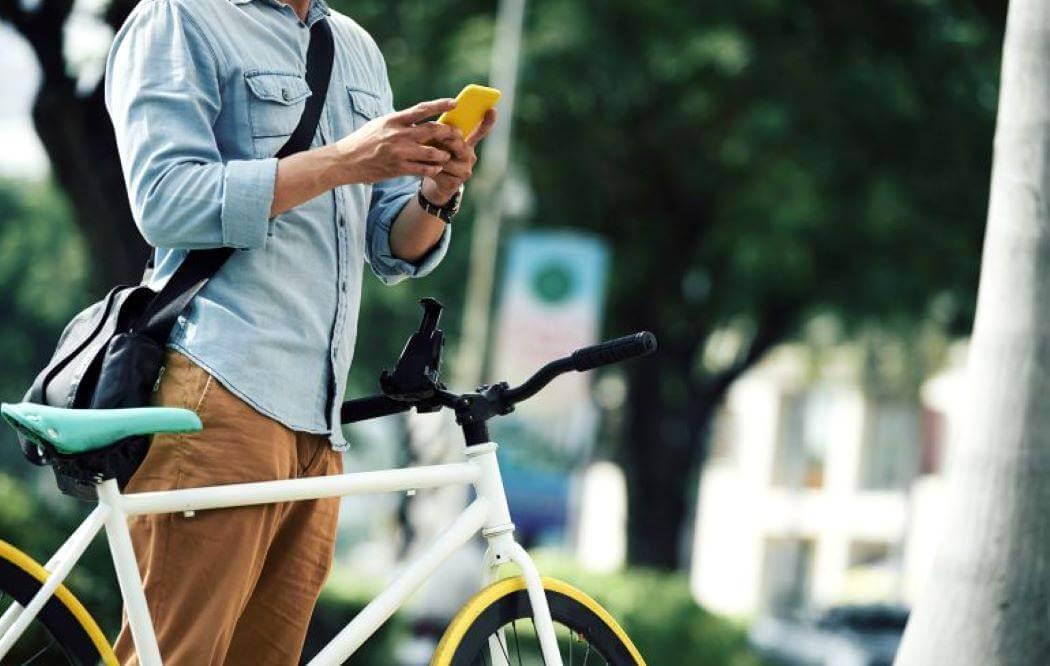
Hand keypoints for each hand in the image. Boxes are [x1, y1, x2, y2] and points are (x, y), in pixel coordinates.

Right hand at [333, 99, 462, 183]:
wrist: (345, 161)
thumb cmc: (363, 141)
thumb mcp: (379, 124)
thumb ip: (399, 121)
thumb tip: (417, 116)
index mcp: (393, 120)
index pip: (421, 109)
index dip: (440, 105)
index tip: (454, 103)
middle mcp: (397, 134)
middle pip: (431, 130)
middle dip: (448, 133)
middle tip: (457, 135)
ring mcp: (398, 152)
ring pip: (431, 152)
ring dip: (443, 154)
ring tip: (446, 155)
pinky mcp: (398, 168)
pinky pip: (423, 169)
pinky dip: (433, 169)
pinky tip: (436, 168)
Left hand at [420, 109, 497, 204]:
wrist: (437, 183)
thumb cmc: (439, 156)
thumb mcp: (442, 142)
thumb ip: (445, 131)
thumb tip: (440, 117)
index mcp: (468, 144)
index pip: (480, 131)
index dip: (487, 122)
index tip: (492, 110)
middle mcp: (470, 157)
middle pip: (460, 145)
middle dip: (446, 140)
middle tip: (436, 136)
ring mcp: (464, 171)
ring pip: (447, 159)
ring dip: (433, 156)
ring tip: (422, 154)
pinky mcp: (455, 184)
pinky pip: (439, 173)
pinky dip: (429, 169)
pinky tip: (423, 168)